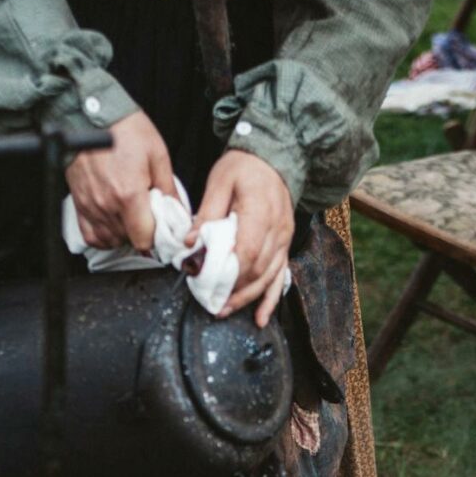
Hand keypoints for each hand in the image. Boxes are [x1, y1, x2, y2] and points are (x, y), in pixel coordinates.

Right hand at [64, 111, 175, 251]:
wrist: (90, 115)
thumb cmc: (123, 130)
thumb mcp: (157, 156)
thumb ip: (169, 190)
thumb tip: (179, 213)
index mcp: (129, 194)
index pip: (144, 239)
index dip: (157, 237)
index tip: (161, 227)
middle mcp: (107, 204)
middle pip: (129, 240)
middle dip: (142, 232)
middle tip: (148, 215)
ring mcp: (91, 206)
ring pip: (111, 240)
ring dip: (124, 234)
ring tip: (131, 216)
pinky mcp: (79, 204)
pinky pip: (92, 236)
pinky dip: (104, 236)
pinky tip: (114, 224)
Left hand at [189, 150, 293, 326]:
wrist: (272, 158)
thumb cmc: (243, 168)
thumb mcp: (219, 182)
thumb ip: (206, 214)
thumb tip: (191, 244)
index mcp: (261, 211)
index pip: (248, 250)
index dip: (229, 272)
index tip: (207, 282)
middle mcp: (278, 229)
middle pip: (258, 270)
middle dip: (234, 291)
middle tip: (211, 305)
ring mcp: (284, 240)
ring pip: (269, 278)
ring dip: (247, 298)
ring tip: (225, 310)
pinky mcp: (285, 246)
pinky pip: (280, 277)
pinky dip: (270, 299)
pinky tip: (260, 317)